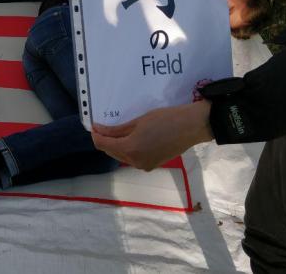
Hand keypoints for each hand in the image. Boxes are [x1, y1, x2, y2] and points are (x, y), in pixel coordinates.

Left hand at [91, 101, 212, 170]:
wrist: (191, 127)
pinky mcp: (152, 165)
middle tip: (104, 126)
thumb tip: (98, 130)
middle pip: (111, 152)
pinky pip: (133, 158)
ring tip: (117, 130)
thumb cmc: (164, 119)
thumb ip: (116, 129)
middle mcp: (135, 162)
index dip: (96, 135)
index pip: (103, 145)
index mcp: (130, 150)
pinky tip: (131, 138)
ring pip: (122, 156)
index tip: (94, 124)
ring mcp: (144, 166)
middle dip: (105, 140)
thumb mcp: (137, 122)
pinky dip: (128, 149)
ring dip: (116, 145)